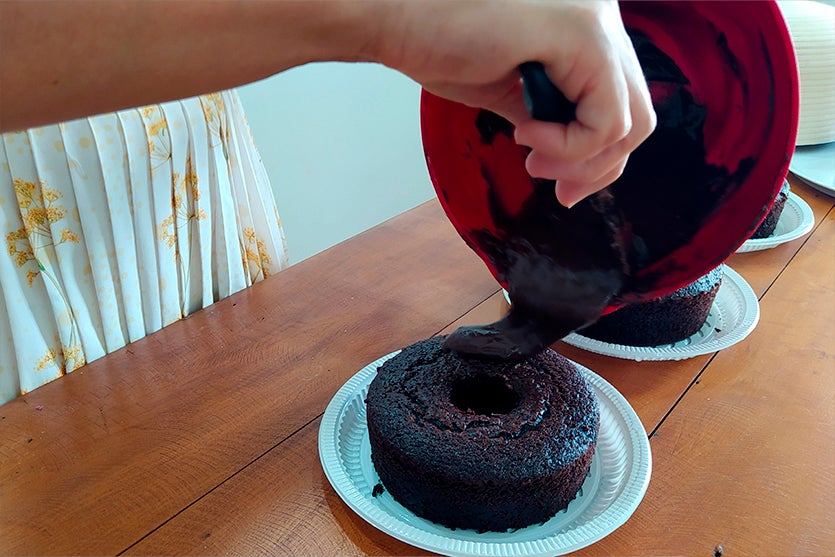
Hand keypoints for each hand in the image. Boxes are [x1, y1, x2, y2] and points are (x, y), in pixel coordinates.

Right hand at [372, 0, 655, 206]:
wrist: (395, 16)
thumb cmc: (440, 45)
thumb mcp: (513, 89)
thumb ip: (552, 112)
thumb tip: (575, 156)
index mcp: (588, 25)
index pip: (623, 102)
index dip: (599, 156)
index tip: (562, 185)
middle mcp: (603, 15)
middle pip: (640, 115)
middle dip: (599, 169)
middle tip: (560, 191)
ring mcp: (598, 20)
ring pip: (632, 122)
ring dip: (581, 162)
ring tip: (534, 160)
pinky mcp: (583, 33)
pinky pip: (606, 120)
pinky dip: (569, 145)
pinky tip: (526, 134)